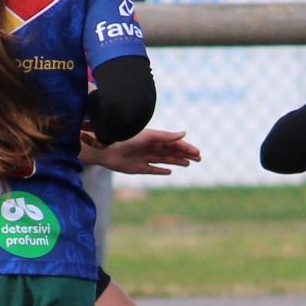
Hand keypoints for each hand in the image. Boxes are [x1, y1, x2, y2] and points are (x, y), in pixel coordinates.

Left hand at [80, 127, 201, 174]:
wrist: (107, 149)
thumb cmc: (128, 139)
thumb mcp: (150, 136)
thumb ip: (166, 136)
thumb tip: (184, 133)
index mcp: (154, 139)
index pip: (174, 144)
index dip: (186, 147)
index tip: (197, 152)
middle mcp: (151, 148)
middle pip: (172, 152)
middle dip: (185, 154)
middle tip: (198, 158)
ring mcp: (145, 158)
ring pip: (165, 160)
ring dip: (177, 161)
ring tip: (188, 164)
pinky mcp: (139, 168)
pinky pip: (153, 169)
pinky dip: (161, 170)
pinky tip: (169, 172)